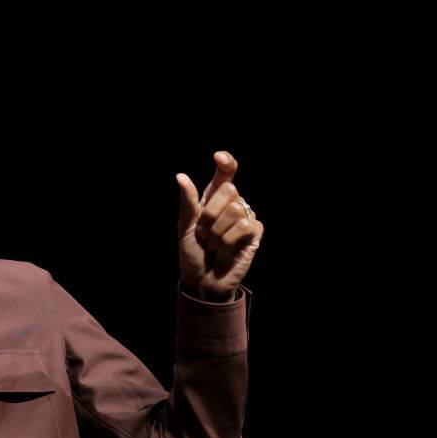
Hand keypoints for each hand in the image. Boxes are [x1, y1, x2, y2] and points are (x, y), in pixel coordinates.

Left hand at [176, 150, 262, 301]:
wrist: (202, 280)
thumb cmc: (192, 253)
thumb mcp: (185, 227)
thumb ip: (187, 202)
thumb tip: (181, 176)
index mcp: (213, 199)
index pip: (225, 174)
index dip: (226, 163)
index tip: (218, 157)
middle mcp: (232, 205)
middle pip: (229, 190)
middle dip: (210, 214)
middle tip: (204, 233)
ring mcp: (245, 218)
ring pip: (236, 209)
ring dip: (218, 232)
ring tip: (214, 245)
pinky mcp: (255, 233)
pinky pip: (244, 226)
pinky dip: (229, 241)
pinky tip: (226, 251)